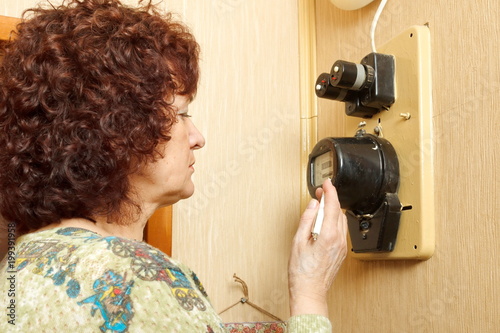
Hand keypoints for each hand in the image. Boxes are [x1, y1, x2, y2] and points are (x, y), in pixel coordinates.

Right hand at [288, 179, 347, 316]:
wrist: (310, 292)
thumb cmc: (302, 272)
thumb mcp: (298, 242)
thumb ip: (307, 220)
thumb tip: (313, 205)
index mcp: (329, 236)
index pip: (333, 206)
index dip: (330, 191)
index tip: (327, 182)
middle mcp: (339, 240)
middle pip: (339, 212)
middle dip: (330, 199)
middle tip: (320, 192)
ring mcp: (342, 247)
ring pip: (341, 221)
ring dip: (332, 210)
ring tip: (320, 206)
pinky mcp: (341, 252)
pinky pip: (340, 230)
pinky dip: (333, 221)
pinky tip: (323, 222)